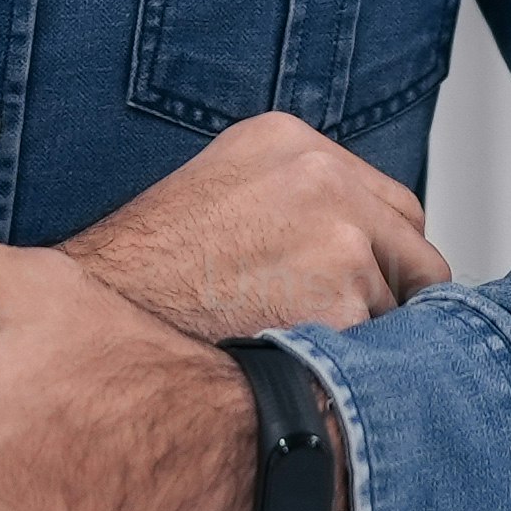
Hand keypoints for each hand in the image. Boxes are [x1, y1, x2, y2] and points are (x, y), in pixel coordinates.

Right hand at [63, 106, 452, 343]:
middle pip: (413, 247)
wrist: (97, 321)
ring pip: (399, 304)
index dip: (380, 254)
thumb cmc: (142, 272)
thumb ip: (291, 194)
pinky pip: (379, 350)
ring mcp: (340, 238)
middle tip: (341, 329)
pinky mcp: (343, 300)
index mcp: (290, 140)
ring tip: (293, 349)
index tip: (359, 285)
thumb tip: (357, 232)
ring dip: (363, 334)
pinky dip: (345, 371)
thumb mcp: (216, 190)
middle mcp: (323, 176)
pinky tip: (294, 369)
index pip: (391, 203)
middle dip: (390, 293)